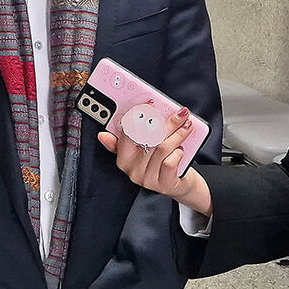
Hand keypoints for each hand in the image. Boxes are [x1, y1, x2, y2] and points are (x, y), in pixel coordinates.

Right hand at [98, 108, 212, 215]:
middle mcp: (133, 170)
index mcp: (123, 158)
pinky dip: (178, 153)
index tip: (151, 104)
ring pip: (162, 148)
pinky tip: (181, 149)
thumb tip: (102, 135)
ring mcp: (147, 179)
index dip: (139, 116)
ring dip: (177, 134)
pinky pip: (170, 162)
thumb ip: (126, 140)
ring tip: (186, 126)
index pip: (128, 133)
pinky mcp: (163, 185)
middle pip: (149, 139)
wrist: (178, 183)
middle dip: (167, 123)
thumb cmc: (160, 162)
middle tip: (180, 113)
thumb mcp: (141, 151)